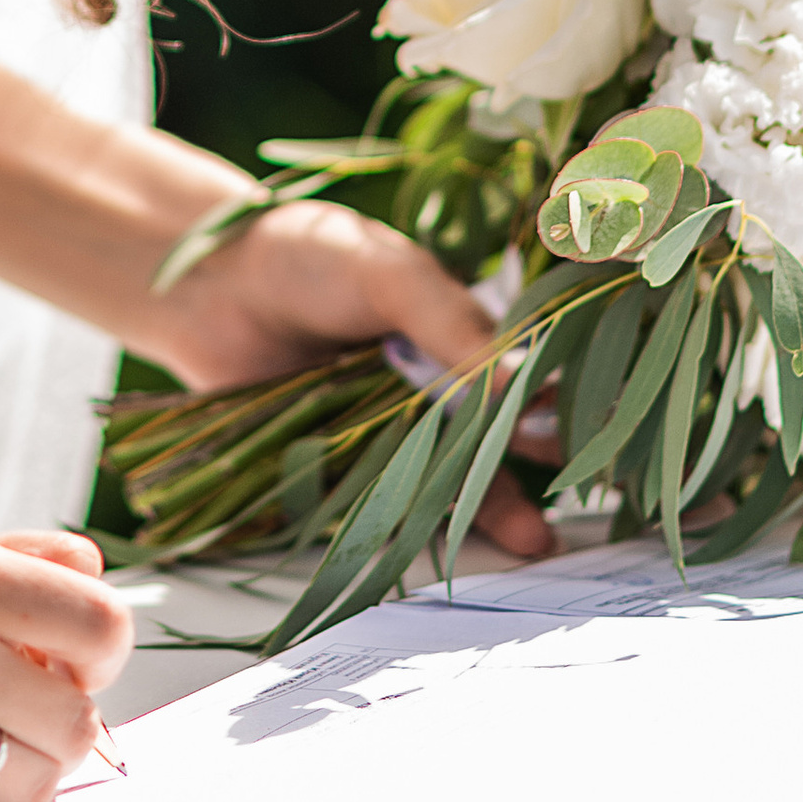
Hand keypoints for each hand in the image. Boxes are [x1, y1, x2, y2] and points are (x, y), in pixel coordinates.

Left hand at [141, 200, 554, 558]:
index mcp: (454, 331)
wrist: (207, 285)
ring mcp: (386, 427)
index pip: (520, 373)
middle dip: (534, 468)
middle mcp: (429, 384)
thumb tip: (523, 378)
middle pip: (493, 433)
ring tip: (535, 541)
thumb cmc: (308, 257)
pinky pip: (386, 498)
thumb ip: (451, 322)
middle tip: (577, 502)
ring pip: (449, 473)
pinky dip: (420, 521)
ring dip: (491, 506)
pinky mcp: (342, 462)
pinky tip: (457, 544)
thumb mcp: (389, 273)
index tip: (595, 436)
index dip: (557, 404)